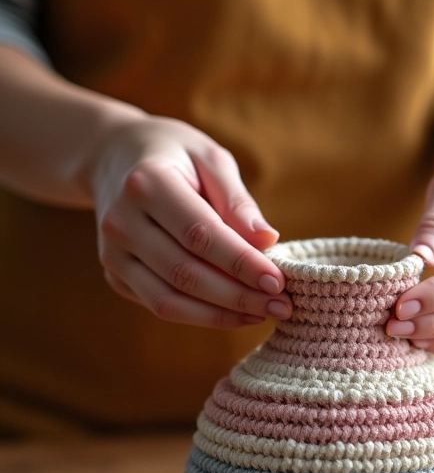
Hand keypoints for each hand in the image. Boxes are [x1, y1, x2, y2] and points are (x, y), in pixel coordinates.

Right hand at [89, 115, 291, 327]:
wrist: (114, 157)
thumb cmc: (176, 156)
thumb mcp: (210, 158)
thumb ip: (238, 200)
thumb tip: (267, 240)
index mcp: (147, 183)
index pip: (200, 234)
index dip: (241, 263)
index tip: (279, 282)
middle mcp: (122, 221)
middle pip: (186, 273)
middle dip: (240, 296)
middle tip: (283, 305)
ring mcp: (112, 252)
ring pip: (169, 300)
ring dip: (222, 315)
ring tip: (264, 314)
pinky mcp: (114, 274)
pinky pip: (159, 305)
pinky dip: (201, 316)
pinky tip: (237, 312)